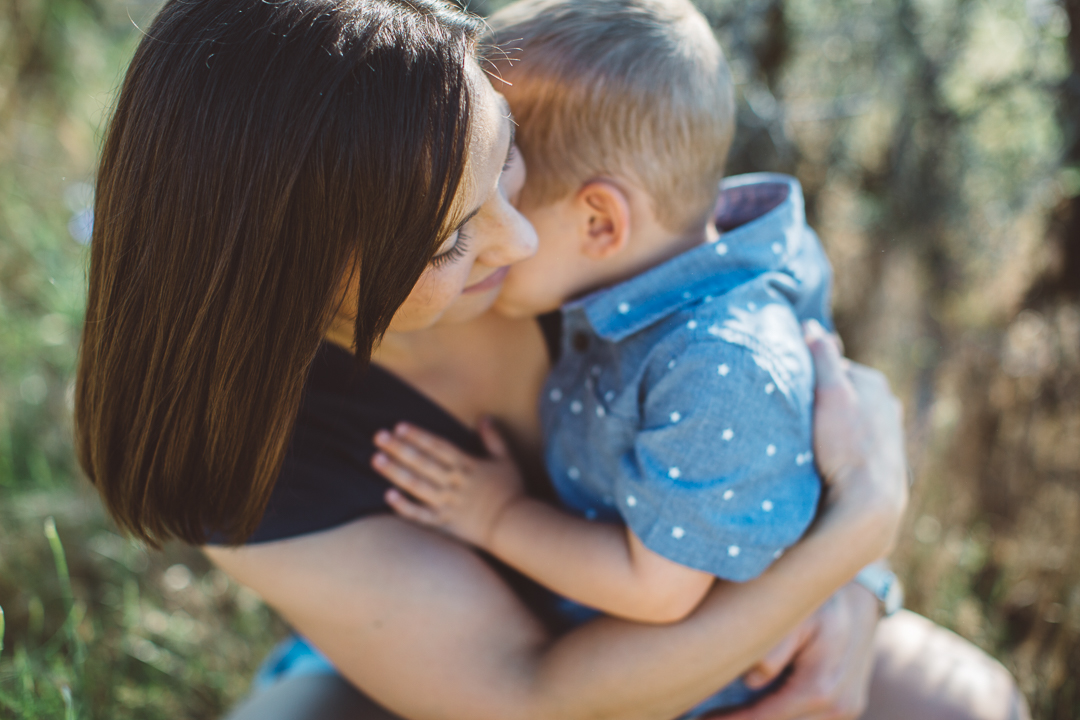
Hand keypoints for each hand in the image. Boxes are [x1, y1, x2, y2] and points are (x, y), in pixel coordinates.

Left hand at [371, 418, 525, 547]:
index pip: (437, 446)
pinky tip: (388, 496)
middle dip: (398, 448)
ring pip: (416, 485)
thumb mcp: (506, 460)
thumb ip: (494, 438)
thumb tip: (484, 417)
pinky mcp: (444, 524)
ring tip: (376, 459)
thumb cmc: (511, 492)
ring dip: (395, 471)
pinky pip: (420, 515)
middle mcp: (452, 482)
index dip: (417, 435)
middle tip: (378, 437)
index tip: (399, 427)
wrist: (514, 526)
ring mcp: (446, 504)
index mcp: (466, 465)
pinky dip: (404, 506)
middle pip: (421, 462)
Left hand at [720, 582, 880, 719]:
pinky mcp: (846, 707)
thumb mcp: (796, 613)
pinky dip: (780, 714)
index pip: (765, 719)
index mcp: (820, 688)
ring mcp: (845, 710)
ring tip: (724, 712)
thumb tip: (751, 680)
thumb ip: (774, 647)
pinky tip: (752, 706)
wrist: (860, 598)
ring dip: (761, 718)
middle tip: (705, 717)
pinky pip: (807, 719)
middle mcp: (837, 707)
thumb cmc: (822, 601)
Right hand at [804, 321, 907, 556]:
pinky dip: (840, 445)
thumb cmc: (846, 446)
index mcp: (874, 384)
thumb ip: (822, 357)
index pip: (831, 369)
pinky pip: (853, 443)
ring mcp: (887, 435)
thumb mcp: (830, 394)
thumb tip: (811, 327)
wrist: (868, 505)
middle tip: (793, 416)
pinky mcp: (883, 461)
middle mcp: (887, 406)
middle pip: (841, 394)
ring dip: (830, 424)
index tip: (787, 390)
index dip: (806, 377)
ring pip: (847, 419)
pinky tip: (825, 458)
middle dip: (820, 399)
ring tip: (807, 440)